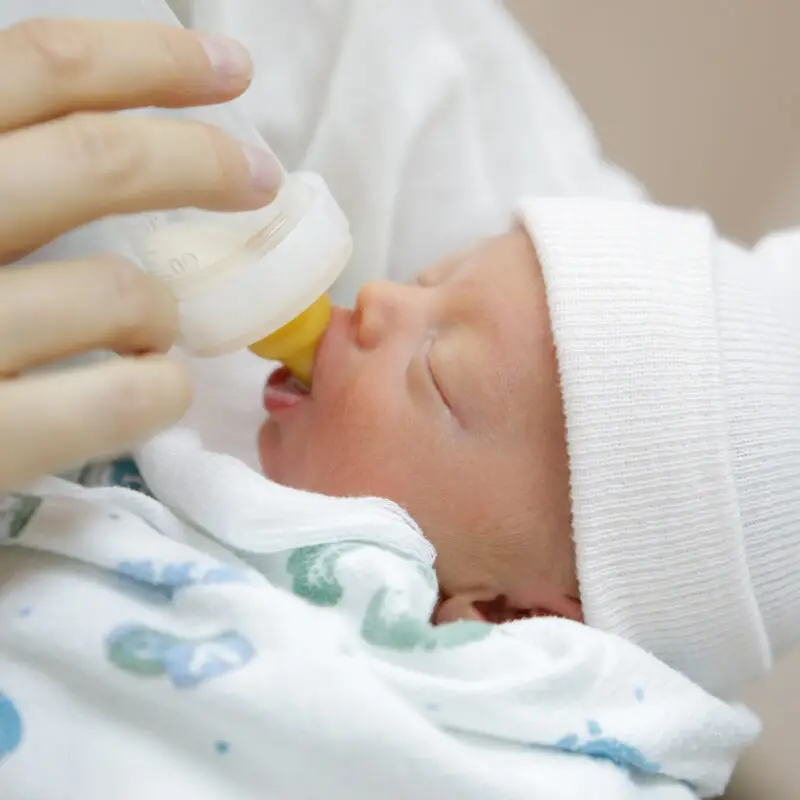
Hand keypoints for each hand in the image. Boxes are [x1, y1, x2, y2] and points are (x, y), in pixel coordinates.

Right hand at [0, 18, 282, 489]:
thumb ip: (0, 174)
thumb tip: (96, 128)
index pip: (37, 67)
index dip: (151, 60)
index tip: (229, 68)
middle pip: (99, 160)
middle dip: (204, 160)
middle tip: (258, 178)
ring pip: (120, 290)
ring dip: (162, 311)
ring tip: (151, 333)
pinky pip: (122, 398)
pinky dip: (161, 391)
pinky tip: (147, 390)